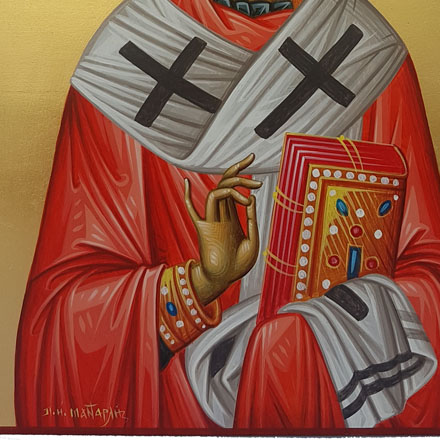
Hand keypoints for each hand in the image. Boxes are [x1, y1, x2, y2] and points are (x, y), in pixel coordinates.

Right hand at [184, 154, 260, 304]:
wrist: (224, 281)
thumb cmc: (238, 266)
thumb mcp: (252, 241)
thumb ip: (251, 219)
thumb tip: (250, 197)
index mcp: (233, 216)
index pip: (236, 187)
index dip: (243, 172)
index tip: (252, 158)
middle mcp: (222, 214)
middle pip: (226, 184)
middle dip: (238, 170)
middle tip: (252, 162)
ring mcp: (211, 220)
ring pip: (216, 192)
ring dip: (232, 186)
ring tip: (248, 194)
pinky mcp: (202, 228)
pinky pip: (192, 210)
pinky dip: (187, 196)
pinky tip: (186, 183)